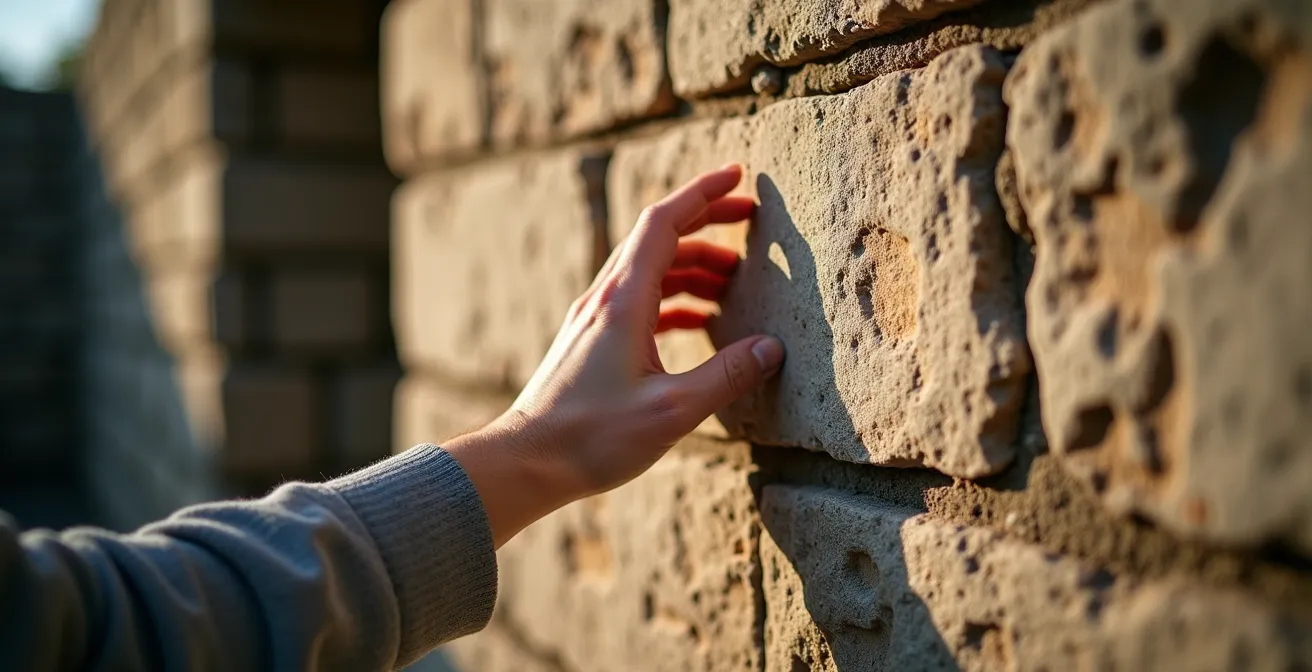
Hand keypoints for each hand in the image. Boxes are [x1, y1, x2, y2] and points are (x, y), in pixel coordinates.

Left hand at [445, 164, 784, 545]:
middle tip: (751, 221)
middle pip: (658, 239)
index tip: (739, 176)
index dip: (703, 193)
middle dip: (707, 223)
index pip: (663, 223)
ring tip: (737, 282)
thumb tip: (771, 349)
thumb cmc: (592, 437)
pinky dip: (675, 299)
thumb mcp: (672, 410)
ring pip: (651, 271)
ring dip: (694, 265)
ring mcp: (596, 319)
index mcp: (624, 301)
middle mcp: (606, 299)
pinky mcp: (593, 343)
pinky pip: (641, 302)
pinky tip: (700, 321)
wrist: (527, 461)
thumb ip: (726, 376)